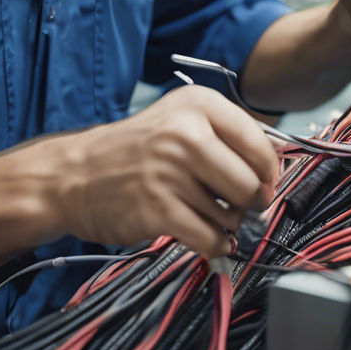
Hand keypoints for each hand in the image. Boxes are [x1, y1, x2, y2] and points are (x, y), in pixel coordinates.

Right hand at [56, 85, 278, 259]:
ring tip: (198, 211)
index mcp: (198, 105)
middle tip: (232, 205)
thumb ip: (229, 139)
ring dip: (224, 224)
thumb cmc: (136, 150)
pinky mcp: (158, 209)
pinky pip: (211, 238)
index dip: (267, 172)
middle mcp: (185, 133)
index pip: (260, 144)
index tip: (260, 183)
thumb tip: (275, 174)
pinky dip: (213, 245)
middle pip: (251, 184)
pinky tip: (200, 235)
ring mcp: (170, 171)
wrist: (75, 175)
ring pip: (232, 215)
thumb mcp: (181, 120)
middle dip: (249, 203)